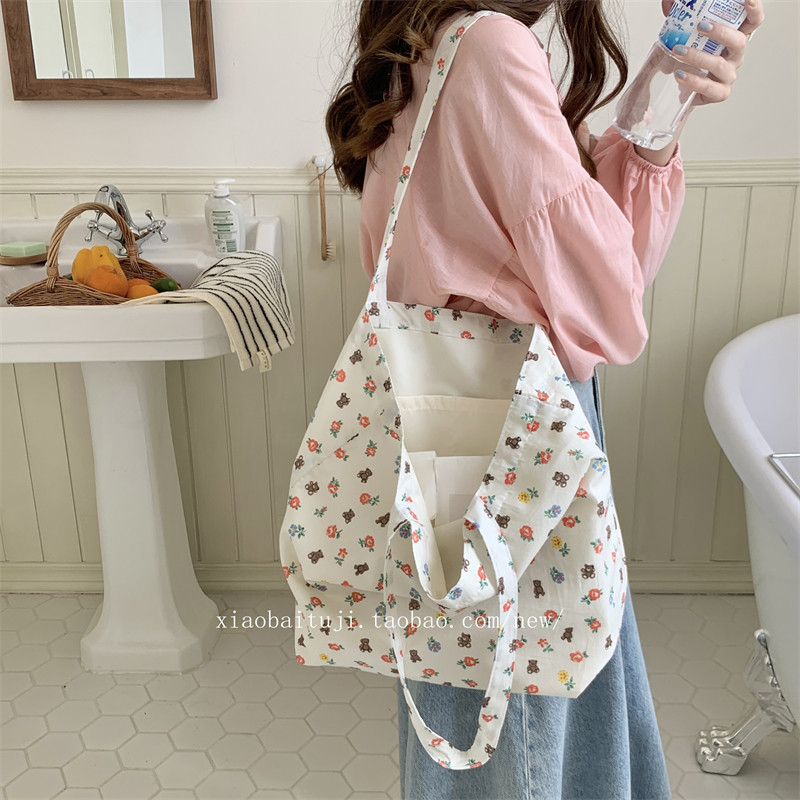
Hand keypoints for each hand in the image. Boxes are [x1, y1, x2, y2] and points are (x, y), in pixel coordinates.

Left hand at [635, 0, 764, 165]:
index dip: (755, 10)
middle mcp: (736, 55)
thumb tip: (669, 1)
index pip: (754, 21)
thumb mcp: (688, 29)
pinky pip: (709, 88)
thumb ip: (686, 12)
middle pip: (739, 42)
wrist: (680, 84)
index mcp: (735, 36)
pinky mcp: (717, 93)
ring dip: (699, 57)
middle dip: (721, 32)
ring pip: (720, 65)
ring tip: (678, 51)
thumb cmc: (690, 52)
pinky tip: (679, 75)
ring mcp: (728, 75)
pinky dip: (693, 81)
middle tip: (700, 25)